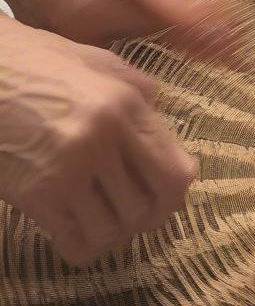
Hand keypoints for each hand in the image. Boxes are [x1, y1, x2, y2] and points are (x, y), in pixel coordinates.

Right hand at [0, 0, 238, 60]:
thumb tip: (189, 13)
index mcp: (86, 18)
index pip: (163, 23)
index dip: (205, 25)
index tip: (241, 23)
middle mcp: (80, 37)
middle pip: (157, 38)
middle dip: (204, 41)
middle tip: (247, 48)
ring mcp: (73, 35)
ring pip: (144, 36)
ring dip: (187, 36)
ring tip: (231, 41)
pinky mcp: (71, 26)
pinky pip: (125, 28)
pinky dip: (160, 25)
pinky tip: (188, 28)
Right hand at [0, 18, 195, 264]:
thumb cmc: (27, 64)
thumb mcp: (90, 59)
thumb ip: (134, 88)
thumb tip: (160, 113)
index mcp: (125, 105)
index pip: (177, 172)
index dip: (172, 194)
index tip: (160, 197)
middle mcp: (104, 138)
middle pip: (149, 206)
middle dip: (144, 219)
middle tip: (130, 217)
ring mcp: (70, 167)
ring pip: (114, 229)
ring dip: (109, 233)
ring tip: (98, 221)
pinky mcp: (36, 194)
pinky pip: (76, 240)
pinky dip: (80, 246)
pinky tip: (73, 234)